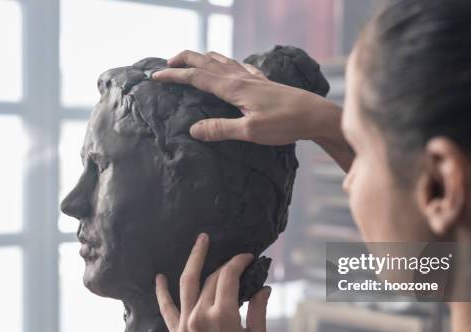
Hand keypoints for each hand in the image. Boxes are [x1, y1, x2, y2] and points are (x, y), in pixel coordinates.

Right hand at [152, 50, 342, 146]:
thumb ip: (221, 129)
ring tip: (190, 61)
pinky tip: (229, 67)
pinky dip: (224, 63)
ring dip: (202, 58)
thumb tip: (192, 130)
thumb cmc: (285, 124)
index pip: (196, 78)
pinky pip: (237, 65)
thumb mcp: (250, 132)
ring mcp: (252, 77)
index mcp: (233, 88)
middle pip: (205, 61)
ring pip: (221, 60)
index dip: (174, 75)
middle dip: (184, 60)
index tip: (155, 75)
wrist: (314, 115)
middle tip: (166, 63)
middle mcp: (240, 77)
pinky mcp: (263, 81)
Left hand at [155, 233, 270, 331]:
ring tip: (200, 242)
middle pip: (211, 279)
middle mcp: (201, 315)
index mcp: (224, 316)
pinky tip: (159, 277)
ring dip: (193, 260)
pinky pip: (166, 308)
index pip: (229, 276)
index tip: (248, 257)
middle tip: (236, 259)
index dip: (239, 262)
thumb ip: (259, 310)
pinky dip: (161, 291)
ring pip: (187, 284)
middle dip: (225, 265)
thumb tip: (264, 288)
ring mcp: (185, 324)